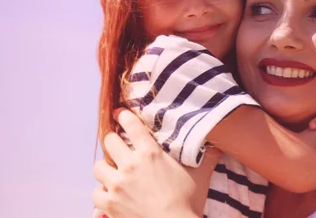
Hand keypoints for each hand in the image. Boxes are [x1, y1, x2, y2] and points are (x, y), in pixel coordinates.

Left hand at [92, 110, 216, 217]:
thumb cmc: (187, 202)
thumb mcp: (199, 176)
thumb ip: (207, 158)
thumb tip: (219, 146)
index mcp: (150, 153)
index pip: (131, 125)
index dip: (124, 116)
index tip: (119, 113)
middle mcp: (130, 164)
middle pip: (109, 141)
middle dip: (113, 141)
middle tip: (118, 146)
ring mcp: (117, 184)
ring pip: (98, 166)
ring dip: (105, 168)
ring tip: (112, 172)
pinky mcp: (109, 203)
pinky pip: (96, 192)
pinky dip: (102, 192)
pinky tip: (111, 194)